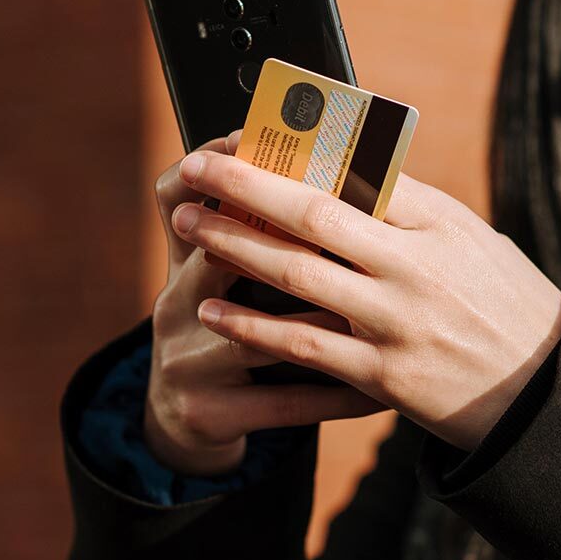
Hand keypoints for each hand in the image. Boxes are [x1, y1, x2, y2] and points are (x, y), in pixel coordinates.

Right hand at [143, 133, 386, 474]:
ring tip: (388, 315)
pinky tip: (381, 392)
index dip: (225, 172)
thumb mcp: (215, 277)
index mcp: (182, 262)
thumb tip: (333, 168)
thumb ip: (261, 230)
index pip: (175, 197)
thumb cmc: (221, 324)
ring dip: (328, 323)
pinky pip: (285, 402)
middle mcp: (172, 306)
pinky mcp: (209, 413)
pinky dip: (338, 396)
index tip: (278, 144)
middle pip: (218, 261)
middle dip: (289, 239)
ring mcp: (187, 363)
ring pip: (262, 338)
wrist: (184, 416)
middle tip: (357, 226)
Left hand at [171, 150, 560, 451]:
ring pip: (297, 275)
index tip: (245, 137)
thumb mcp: (471, 241)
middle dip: (244, 187)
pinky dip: (251, 325)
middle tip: (193, 169)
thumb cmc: (502, 303)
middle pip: (313, 215)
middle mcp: (417, 266)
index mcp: (440, 222)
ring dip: (233, 246)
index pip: (357, 170)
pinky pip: (302, 345)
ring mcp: (398, 322)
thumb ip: (409, 210)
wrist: (542, 393)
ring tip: (188, 226)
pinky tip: (212, 308)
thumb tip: (342, 168)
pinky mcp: (383, 376)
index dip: (292, 152)